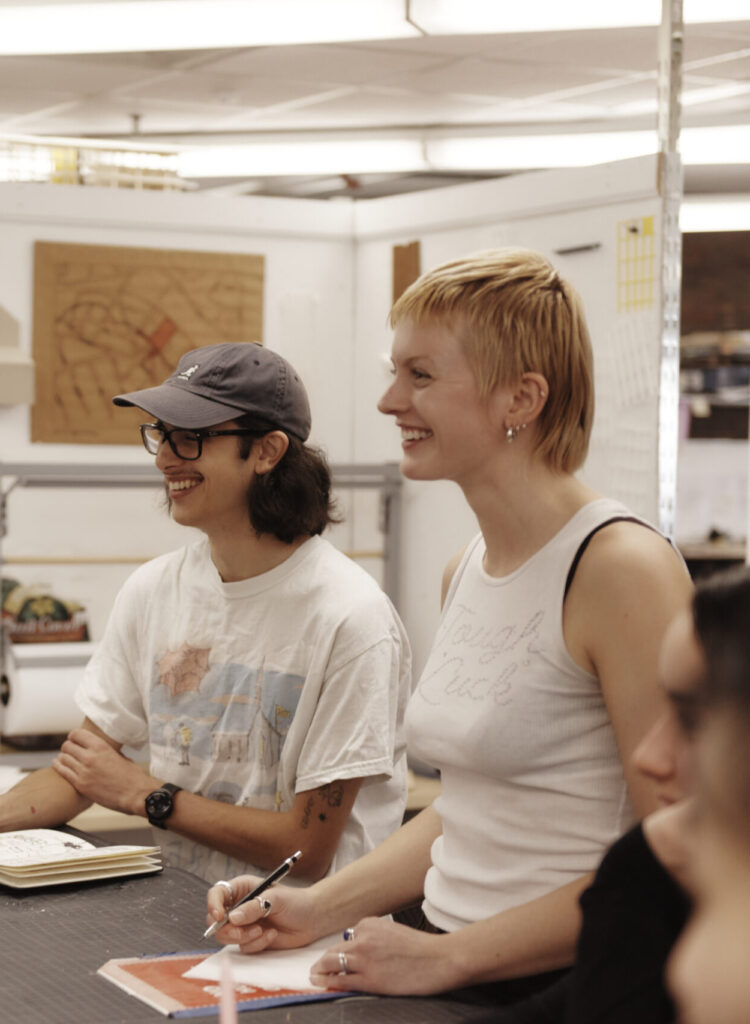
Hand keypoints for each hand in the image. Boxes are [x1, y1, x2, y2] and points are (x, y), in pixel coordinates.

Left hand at [52, 729, 152, 814]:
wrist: (135, 794)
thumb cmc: (132, 776)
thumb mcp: (121, 756)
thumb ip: (107, 752)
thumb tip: (100, 750)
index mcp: (101, 746)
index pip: (76, 734)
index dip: (74, 736)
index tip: (75, 740)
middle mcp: (90, 757)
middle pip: (67, 746)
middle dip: (68, 747)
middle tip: (70, 751)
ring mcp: (83, 771)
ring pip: (63, 758)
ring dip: (63, 757)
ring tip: (64, 759)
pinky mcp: (80, 785)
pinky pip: (62, 771)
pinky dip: (58, 766)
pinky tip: (58, 764)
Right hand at [205, 875, 320, 952]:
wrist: (312, 920)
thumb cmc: (295, 902)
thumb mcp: (276, 899)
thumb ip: (254, 907)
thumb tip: (233, 917)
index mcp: (242, 888)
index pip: (217, 894)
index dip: (213, 905)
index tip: (219, 916)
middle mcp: (239, 906)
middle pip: (216, 920)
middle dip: (227, 930)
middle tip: (243, 932)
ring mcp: (244, 925)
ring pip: (227, 937)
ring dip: (245, 937)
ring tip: (263, 931)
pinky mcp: (251, 940)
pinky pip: (244, 947)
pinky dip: (257, 944)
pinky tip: (272, 935)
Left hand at [309, 917, 459, 994]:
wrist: (437, 959)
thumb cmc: (420, 948)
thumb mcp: (392, 931)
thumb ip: (374, 937)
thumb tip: (358, 948)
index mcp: (369, 924)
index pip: (348, 937)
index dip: (342, 950)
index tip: (336, 957)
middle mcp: (363, 938)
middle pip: (335, 950)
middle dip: (324, 960)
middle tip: (315, 968)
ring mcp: (364, 959)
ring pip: (333, 964)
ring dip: (320, 971)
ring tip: (314, 976)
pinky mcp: (369, 979)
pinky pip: (342, 981)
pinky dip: (328, 983)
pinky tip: (323, 984)